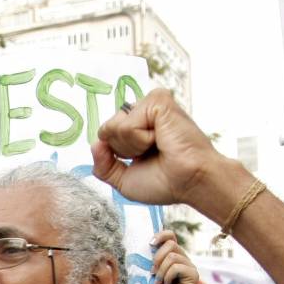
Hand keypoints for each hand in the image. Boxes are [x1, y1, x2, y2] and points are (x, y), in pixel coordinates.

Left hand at [91, 90, 221, 208]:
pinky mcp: (158, 101)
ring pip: (114, 126)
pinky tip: (160, 139)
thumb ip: (103, 166)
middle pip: (106, 129)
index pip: (105, 134)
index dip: (116, 153)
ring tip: (157, 146)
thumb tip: (94, 144)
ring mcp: (151, 104)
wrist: (189, 182)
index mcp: (138, 126)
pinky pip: (127, 124)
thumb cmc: (166, 182)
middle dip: (123, 150)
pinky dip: (139, 139)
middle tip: (151, 153)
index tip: (142, 159)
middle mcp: (144, 112)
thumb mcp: (123, 180)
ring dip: (132, 146)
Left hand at [149, 230, 199, 283]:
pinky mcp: (193, 274)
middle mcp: (184, 258)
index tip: (150, 244)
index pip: (171, 235)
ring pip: (172, 257)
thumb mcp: (152, 273)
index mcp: (174, 255)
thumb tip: (143, 248)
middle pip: (170, 244)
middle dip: (157, 259)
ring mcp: (190, 266)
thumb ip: (152, 261)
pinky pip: (176, 268)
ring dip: (161, 272)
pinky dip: (167, 277)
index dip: (161, 235)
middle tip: (153, 274)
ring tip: (158, 283)